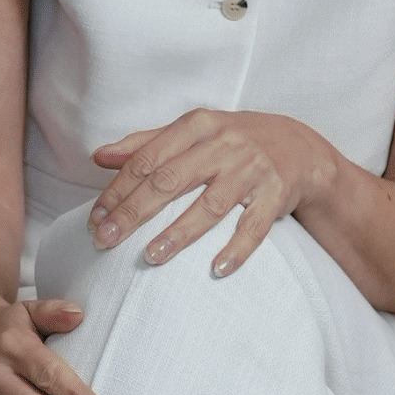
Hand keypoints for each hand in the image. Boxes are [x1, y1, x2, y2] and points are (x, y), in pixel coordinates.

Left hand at [88, 110, 332, 278]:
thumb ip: (145, 144)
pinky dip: (237, 248)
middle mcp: (224, 144)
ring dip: (179, 233)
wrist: (299, 146)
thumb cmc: (231, 141)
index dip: (118, 189)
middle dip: (134, 212)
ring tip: (151, 257)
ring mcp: (251, 170)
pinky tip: (216, 269)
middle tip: (106, 240)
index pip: (148, 159)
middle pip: (171, 181)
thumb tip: (98, 156)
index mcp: (197, 126)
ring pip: (210, 204)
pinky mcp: (275, 194)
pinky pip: (254, 226)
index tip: (95, 218)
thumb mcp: (192, 132)